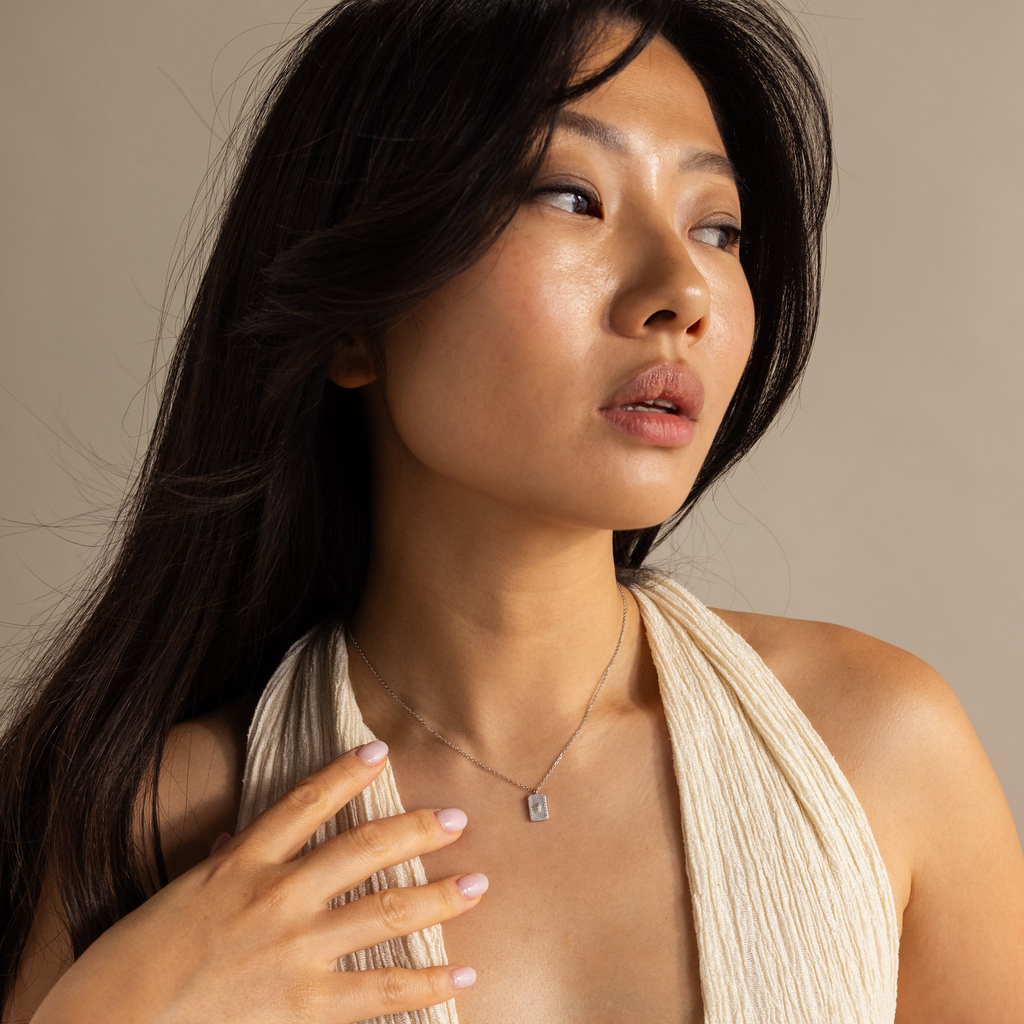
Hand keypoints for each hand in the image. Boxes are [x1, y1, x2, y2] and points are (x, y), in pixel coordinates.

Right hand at [33, 742, 484, 1022]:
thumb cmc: (128, 968)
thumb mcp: (174, 900)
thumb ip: (221, 868)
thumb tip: (241, 839)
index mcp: (239, 865)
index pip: (303, 800)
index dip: (346, 771)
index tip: (381, 748)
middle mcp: (275, 898)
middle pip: (362, 850)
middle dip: (416, 831)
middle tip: (457, 819)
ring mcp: (293, 953)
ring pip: (384, 914)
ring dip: (439, 899)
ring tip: (479, 885)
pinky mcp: (301, 1008)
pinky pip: (379, 994)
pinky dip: (426, 985)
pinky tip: (462, 978)